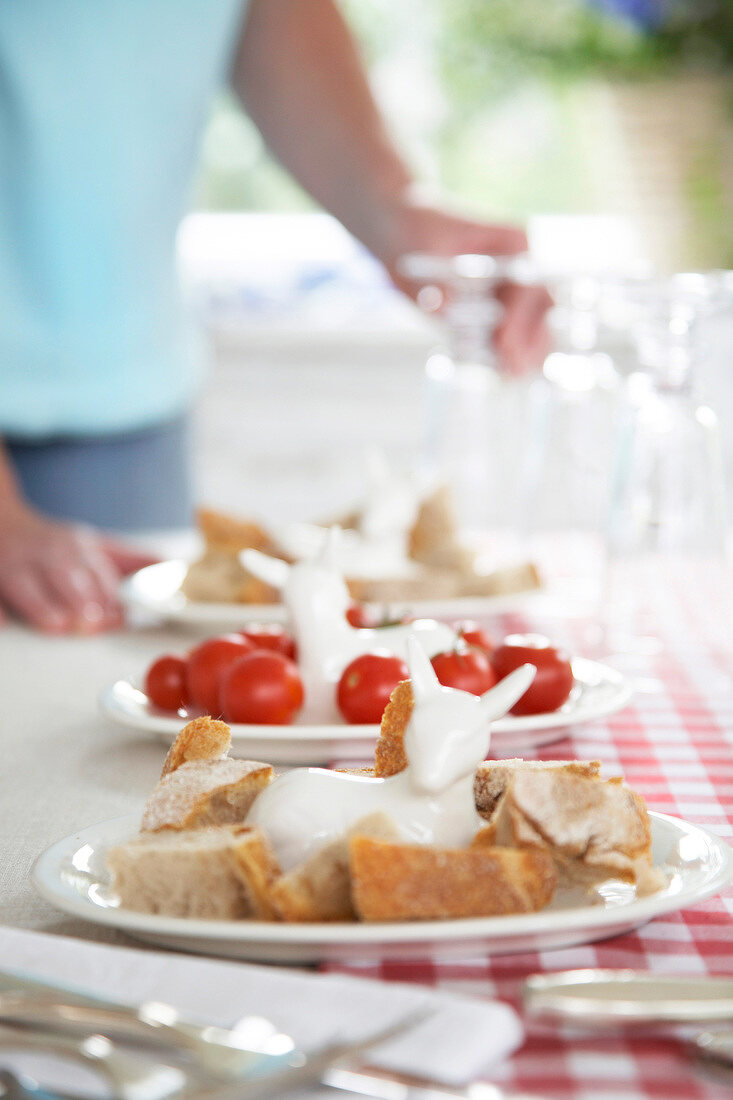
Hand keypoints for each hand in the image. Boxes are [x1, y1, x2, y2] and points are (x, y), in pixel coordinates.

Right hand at [0, 504, 156, 633]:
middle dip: (79, 599)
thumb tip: (171, 568)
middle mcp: (45, 554)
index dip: (108, 595)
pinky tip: (3, 624)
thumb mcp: (95, 544)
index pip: (96, 572)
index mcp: (76, 546)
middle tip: (92, 623)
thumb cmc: (56, 544)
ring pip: (26, 586)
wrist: (3, 521)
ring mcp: (14, 567)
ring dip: (43, 606)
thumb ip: (131, 560)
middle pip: (63, 575)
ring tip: (61, 625)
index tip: (121, 616)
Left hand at [381, 197, 552, 373]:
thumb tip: (444, 309)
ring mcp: (512, 291)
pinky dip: (509, 354)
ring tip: (512, 375)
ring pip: (534, 325)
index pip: (527, 283)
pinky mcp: (498, 311)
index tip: (502, 343)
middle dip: (529, 340)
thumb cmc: (418, 230)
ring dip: (526, 352)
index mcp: (512, 244)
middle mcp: (520, 267)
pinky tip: (502, 372)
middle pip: (540, 308)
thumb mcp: (423, 250)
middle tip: (512, 369)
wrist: (405, 233)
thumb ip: (436, 281)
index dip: (519, 316)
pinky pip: (513, 336)